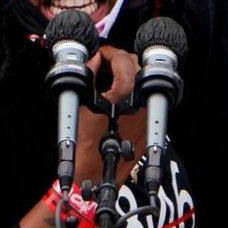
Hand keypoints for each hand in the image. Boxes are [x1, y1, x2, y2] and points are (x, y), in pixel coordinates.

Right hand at [19, 46, 143, 227]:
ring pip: (143, 82)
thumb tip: (93, 61)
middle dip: (120, 60)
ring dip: (128, 72)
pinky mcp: (148, 126)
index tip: (98, 55)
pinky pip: (145, 98)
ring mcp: (147, 115)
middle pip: (137, 67)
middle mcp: (142, 103)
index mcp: (125, 95)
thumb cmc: (83, 144)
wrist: (94, 174)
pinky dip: (134, 90)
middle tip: (102, 63)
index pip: (123, 60)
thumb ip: (88, 76)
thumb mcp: (79, 104)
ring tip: (109, 76)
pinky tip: (118, 94)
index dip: (108, 53)